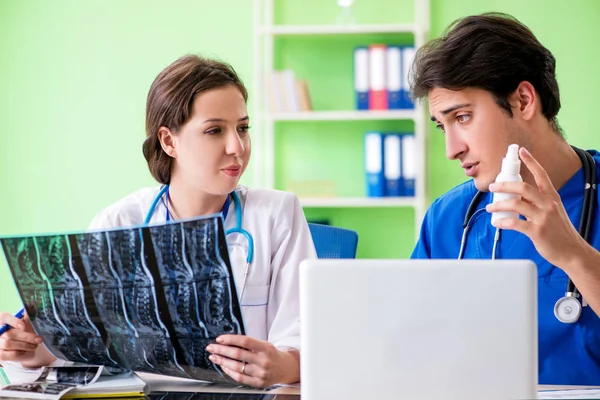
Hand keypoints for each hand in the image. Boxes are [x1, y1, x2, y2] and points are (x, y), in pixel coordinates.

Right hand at [0, 312, 55, 367]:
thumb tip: (35, 309)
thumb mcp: (25, 322)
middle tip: (39, 339)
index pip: (4, 317)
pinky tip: (25, 350)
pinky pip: (7, 354)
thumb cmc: (22, 331)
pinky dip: (18, 352)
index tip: (23, 327)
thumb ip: (28, 317)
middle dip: (27, 337)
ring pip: (8, 344)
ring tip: (35, 345)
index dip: (13, 321)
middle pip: (9, 333)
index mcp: (3, 320)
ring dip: (25, 345)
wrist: (19, 345)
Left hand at [206, 335, 299, 386]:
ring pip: (237, 367)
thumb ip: (249, 343)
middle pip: (238, 354)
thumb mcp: (265, 344)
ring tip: (215, 357)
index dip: (230, 339)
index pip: (245, 342)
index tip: (220, 339)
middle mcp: (264, 361)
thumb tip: (229, 341)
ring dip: (222, 361)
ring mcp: (261, 373)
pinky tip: (224, 366)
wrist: (285, 368)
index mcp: (266, 348)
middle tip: (212, 347)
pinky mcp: (258, 383)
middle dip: (221, 350)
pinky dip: (229, 371)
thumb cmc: (272, 354)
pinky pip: (240, 377)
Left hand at [485, 147, 585, 267]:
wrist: (572, 251)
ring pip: (516, 204)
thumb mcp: (552, 211)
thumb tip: (516, 197)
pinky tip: (497, 222)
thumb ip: (536, 203)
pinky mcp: (537, 231)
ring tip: (490, 207)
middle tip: (492, 187)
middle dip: (504, 185)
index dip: (531, 162)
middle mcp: (548, 204)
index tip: (522, 151)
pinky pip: (515, 224)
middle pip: (523, 187)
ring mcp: (543, 217)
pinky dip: (503, 222)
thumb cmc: (559, 231)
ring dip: (499, 205)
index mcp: (552, 197)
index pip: (541, 175)